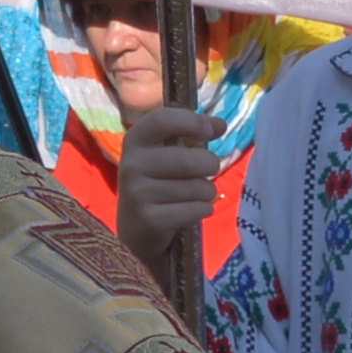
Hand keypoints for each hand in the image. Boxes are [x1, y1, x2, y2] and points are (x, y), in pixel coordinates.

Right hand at [102, 68, 217, 284]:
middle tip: (205, 172)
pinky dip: (202, 210)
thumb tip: (220, 124)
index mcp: (134, 142)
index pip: (163, 119)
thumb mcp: (165, 155)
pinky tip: (190, 212)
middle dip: (210, 166)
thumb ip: (191, 136)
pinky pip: (196, 209)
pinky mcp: (149, 220)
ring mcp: (138, 193)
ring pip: (198, 187)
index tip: (211, 131)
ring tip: (193, 196)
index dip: (192, 121)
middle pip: (191, 159)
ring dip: (206, 192)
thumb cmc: (157, 186)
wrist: (136, 234)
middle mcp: (131, 165)